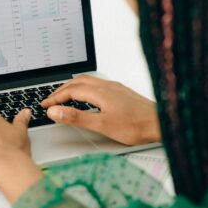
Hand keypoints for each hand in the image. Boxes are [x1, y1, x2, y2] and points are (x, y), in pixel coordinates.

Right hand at [42, 75, 160, 144]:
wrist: (161, 122)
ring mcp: (114, 87)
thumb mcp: (102, 124)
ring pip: (87, 81)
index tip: (45, 105)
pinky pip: (96, 84)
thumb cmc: (136, 125)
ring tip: (64, 95)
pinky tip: (87, 96)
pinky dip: (84, 88)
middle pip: (77, 82)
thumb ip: (76, 117)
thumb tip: (55, 111)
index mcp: (99, 92)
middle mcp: (106, 86)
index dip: (55, 98)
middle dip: (61, 90)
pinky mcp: (120, 91)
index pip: (70, 91)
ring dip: (72, 87)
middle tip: (51, 100)